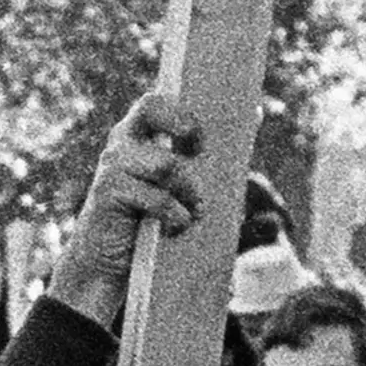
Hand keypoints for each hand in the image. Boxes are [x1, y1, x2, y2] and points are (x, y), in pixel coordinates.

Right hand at [46, 95, 207, 331]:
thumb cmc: (150, 223)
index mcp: (139, 135)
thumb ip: (209, 160)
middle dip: (183, 123)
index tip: (202, 137)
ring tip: (192, 212)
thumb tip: (257, 117)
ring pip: (167, 164)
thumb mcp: (180, 189)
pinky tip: (174, 228)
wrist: (107, 263)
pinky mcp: (108, 191)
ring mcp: (113, 164)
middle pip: (150, 106)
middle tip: (199, 151)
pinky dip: (175, 217)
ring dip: (189, 191)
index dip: (182, 111)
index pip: (155, 102)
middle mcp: (122, 142)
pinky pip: (158, 198)